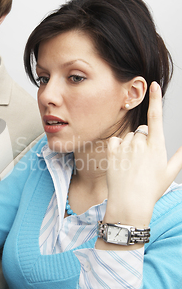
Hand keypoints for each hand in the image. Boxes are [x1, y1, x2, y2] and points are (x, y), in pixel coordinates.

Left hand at [104, 82, 181, 227]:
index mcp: (157, 146)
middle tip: (143, 160)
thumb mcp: (170, 172)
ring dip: (130, 145)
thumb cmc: (151, 189)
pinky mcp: (112, 151)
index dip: (155, 99)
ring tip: (132, 164)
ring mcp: (125, 147)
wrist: (130, 203)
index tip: (153, 85)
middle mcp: (141, 143)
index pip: (156, 117)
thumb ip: (180, 156)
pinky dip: (118, 147)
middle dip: (143, 140)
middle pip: (142, 131)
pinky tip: (121, 160)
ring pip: (129, 136)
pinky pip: (116, 140)